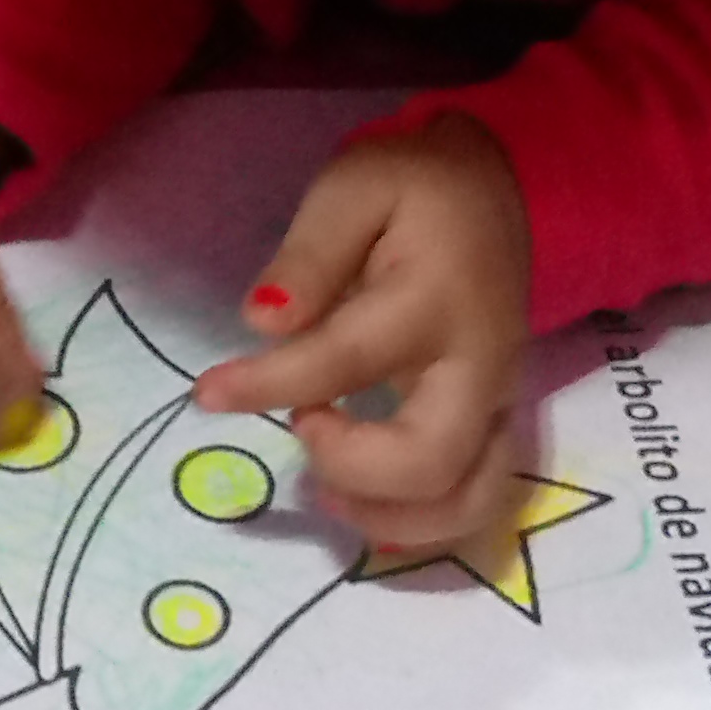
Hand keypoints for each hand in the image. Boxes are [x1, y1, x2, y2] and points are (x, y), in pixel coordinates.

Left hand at [189, 114, 533, 551]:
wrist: (504, 191)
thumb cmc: (415, 188)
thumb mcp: (354, 186)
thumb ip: (308, 254)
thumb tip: (261, 323)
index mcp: (434, 299)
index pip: (344, 361)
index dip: (268, 387)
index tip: (206, 393)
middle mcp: (478, 365)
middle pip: (430, 461)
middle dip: (349, 468)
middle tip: (300, 427)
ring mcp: (497, 404)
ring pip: (466, 502)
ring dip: (386, 517)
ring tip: (323, 487)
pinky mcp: (497, 426)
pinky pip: (473, 501)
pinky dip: (415, 523)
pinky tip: (358, 501)